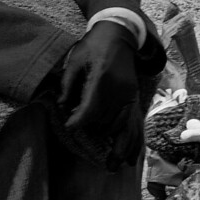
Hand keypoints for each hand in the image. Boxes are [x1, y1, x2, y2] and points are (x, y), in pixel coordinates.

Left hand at [58, 23, 141, 163]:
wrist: (119, 33)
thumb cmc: (92, 46)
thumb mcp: (75, 59)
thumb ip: (68, 83)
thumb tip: (63, 106)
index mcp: (102, 79)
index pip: (91, 107)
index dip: (79, 120)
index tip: (69, 127)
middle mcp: (119, 89)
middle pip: (108, 120)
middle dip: (99, 137)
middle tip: (97, 156)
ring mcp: (130, 94)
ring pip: (126, 126)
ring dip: (120, 145)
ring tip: (117, 166)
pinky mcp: (134, 96)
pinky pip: (136, 122)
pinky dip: (135, 140)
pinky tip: (133, 155)